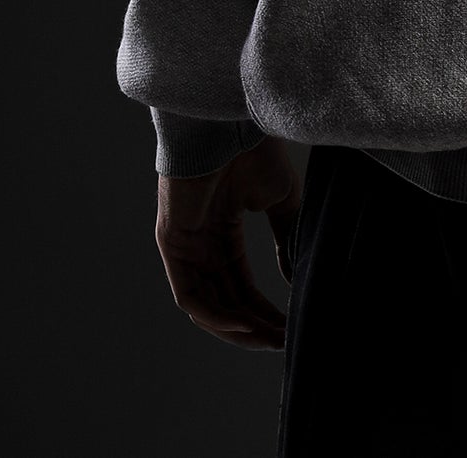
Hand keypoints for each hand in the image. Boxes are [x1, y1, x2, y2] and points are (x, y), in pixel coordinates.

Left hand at [154, 136, 302, 350]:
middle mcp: (200, 245)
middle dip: (252, 326)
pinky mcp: (171, 245)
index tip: (288, 327)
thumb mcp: (280, 200)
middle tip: (280, 343)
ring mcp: (184, 246)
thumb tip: (294, 277)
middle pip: (224, 301)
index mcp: (222, 233)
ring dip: (234, 327)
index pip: (240, 285)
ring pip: (205, 305)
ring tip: (266, 340)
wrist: (230, 124)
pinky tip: (243, 325)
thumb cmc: (253, 151)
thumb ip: (286, 238)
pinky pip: (189, 294)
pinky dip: (214, 315)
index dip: (263, 310)